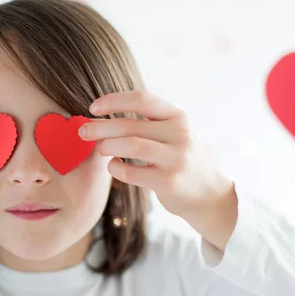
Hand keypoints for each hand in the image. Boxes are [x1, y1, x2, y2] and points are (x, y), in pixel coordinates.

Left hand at [79, 90, 232, 219]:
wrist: (212, 195)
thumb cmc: (185, 161)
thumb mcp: (179, 134)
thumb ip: (153, 122)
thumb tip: (108, 114)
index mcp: (179, 117)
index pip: (141, 100)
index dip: (113, 101)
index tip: (93, 107)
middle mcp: (180, 134)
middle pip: (130, 124)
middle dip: (100, 126)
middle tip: (82, 131)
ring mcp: (176, 158)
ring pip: (130, 145)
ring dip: (107, 145)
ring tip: (100, 148)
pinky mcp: (169, 182)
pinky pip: (131, 172)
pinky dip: (115, 168)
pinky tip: (113, 166)